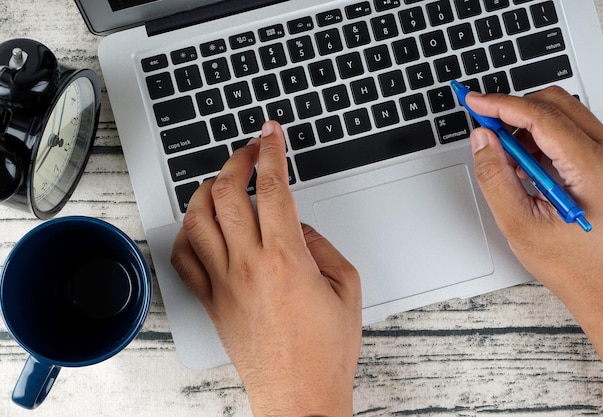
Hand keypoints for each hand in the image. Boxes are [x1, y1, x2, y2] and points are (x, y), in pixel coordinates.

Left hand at [171, 121, 361, 416]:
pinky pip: (183, 258)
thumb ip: (321, 244)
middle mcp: (248, 265)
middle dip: (236, 160)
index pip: (272, 188)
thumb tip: (297, 225)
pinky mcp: (211, 301)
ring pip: (197, 219)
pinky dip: (187, 233)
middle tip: (249, 152)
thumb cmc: (325, 350)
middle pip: (226, 193)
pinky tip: (199, 225)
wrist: (299, 394)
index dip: (270, 152)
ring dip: (206, 189)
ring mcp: (223, 283)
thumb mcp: (346, 286)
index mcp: (286, 258)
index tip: (270, 134)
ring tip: (221, 181)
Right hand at [467, 86, 602, 404]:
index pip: (542, 117)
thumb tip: (483, 140)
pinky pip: (577, 133)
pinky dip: (547, 140)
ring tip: (510, 160)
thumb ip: (495, 177)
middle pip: (558, 104)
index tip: (476, 102)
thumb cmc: (575, 267)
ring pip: (568, 115)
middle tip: (487, 128)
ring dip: (531, 127)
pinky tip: (531, 166)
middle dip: (516, 111)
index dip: (502, 105)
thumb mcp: (520, 226)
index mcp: (594, 170)